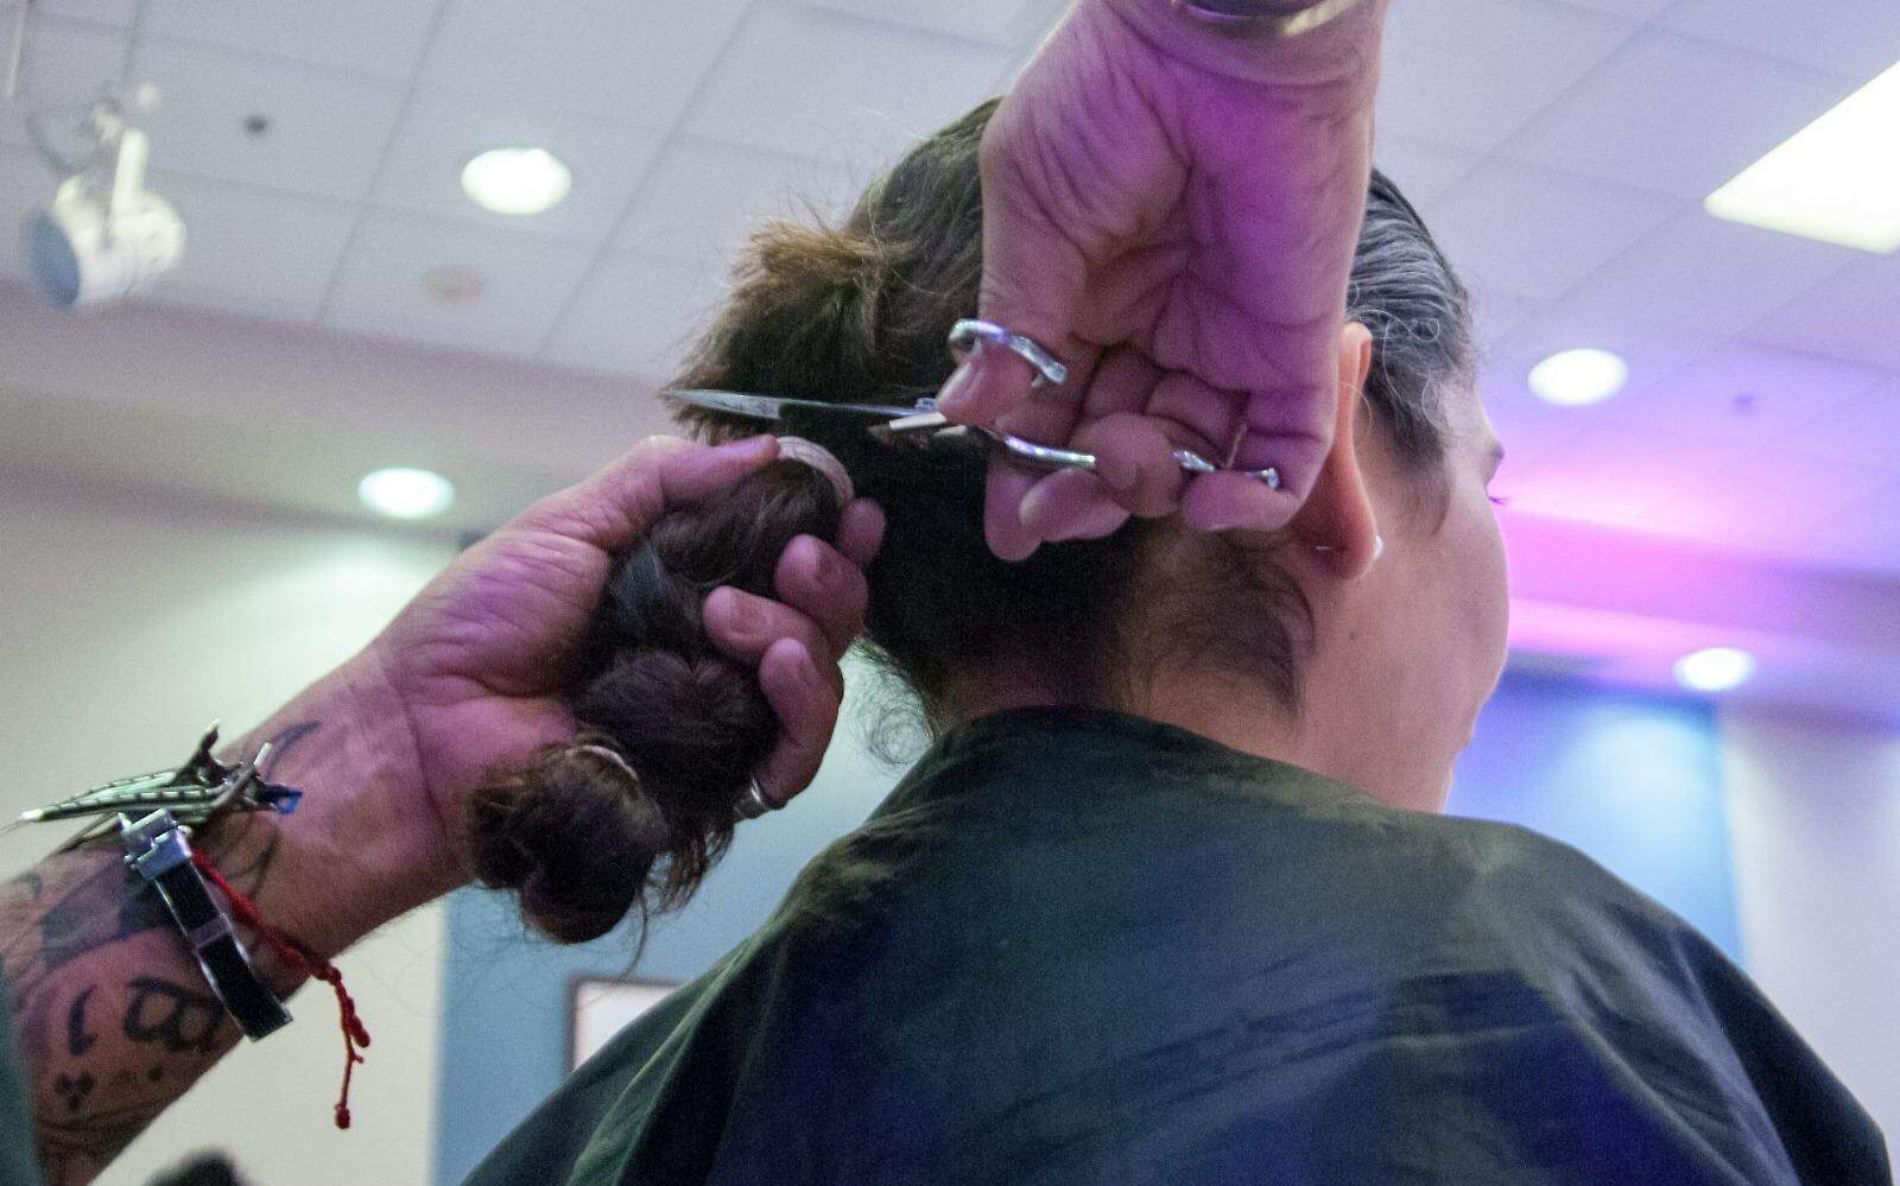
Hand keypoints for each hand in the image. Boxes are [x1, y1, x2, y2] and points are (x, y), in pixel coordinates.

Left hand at [250, 435, 883, 948]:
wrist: (423, 726)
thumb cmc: (478, 625)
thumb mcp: (571, 523)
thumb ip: (665, 479)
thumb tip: (771, 446)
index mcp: (692, 583)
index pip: (791, 557)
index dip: (832, 528)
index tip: (846, 501)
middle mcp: (719, 649)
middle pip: (825, 615)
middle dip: (829, 574)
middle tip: (796, 553)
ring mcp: (721, 717)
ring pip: (820, 677)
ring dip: (804, 632)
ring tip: (734, 614)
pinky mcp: (715, 781)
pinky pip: (795, 756)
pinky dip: (802, 707)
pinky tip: (769, 665)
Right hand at [941, 0, 1385, 558]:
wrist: (1214, 37)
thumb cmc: (1109, 98)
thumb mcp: (1031, 214)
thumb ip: (1011, 325)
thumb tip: (963, 417)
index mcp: (1081, 300)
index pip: (1050, 413)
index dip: (1026, 474)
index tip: (1006, 530)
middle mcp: (1153, 330)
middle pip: (1117, 449)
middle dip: (1083, 494)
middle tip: (1055, 512)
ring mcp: (1226, 342)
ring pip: (1192, 462)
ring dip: (1152, 491)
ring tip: (1125, 462)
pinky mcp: (1297, 343)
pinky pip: (1286, 452)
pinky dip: (1252, 498)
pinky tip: (1205, 502)